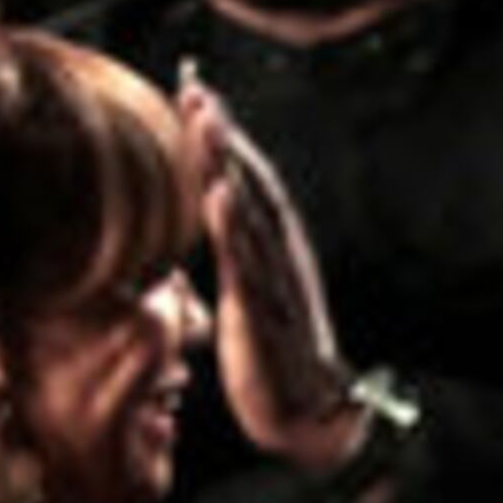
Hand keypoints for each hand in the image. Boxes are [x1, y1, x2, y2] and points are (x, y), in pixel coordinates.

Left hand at [179, 72, 365, 480]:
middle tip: (195, 87)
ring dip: (226, 164)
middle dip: (222, 134)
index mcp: (275, 248)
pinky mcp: (267, 313)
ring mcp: (276, 281)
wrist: (309, 415)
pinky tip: (218, 193)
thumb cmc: (272, 357)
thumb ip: (233, 252)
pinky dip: (234, 226)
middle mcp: (282, 255)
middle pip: (252, 180)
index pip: (247, 179)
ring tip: (204, 120)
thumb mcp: (244, 293)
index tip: (194, 91)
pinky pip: (249, 264)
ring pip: (251, 211)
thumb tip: (208, 219)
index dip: (221, 136)